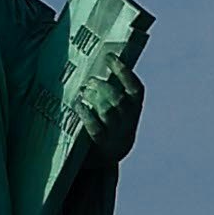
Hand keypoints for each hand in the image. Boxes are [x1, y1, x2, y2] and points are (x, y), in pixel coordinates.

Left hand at [66, 51, 143, 173]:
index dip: (124, 71)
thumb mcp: (118, 109)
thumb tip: (99, 61)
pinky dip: (86, 114)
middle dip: (103, 86)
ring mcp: (115, 134)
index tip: (110, 57)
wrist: (107, 157)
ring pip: (107, 111)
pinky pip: (95, 127)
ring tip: (83, 91)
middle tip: (90, 80)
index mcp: (135, 109)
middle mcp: (128, 122)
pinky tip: (78, 105)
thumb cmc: (109, 123)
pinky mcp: (101, 145)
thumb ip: (112, 90)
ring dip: (94, 97)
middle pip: (118, 99)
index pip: (135, 88)